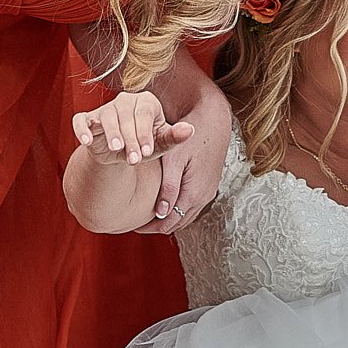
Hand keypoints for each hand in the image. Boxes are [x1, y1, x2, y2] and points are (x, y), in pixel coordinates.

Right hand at [73, 90, 190, 166]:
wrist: (121, 153)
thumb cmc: (144, 143)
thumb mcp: (160, 144)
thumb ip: (174, 137)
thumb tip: (190, 130)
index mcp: (146, 102)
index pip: (145, 114)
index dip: (145, 133)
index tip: (147, 152)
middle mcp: (125, 100)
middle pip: (126, 117)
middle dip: (131, 139)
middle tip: (134, 159)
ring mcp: (105, 108)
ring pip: (106, 116)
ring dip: (112, 134)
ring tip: (117, 149)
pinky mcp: (87, 119)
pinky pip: (81, 120)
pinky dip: (82, 129)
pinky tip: (87, 141)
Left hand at [136, 91, 232, 232]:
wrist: (214, 120)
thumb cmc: (192, 135)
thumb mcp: (175, 159)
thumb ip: (169, 187)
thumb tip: (161, 213)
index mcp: (194, 193)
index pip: (169, 223)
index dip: (149, 227)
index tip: (133, 224)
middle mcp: (203, 197)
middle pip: (177, 223)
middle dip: (157, 225)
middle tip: (137, 222)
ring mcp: (208, 192)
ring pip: (185, 216)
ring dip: (168, 218)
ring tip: (148, 214)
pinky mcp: (208, 185)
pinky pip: (191, 206)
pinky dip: (178, 209)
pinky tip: (166, 201)